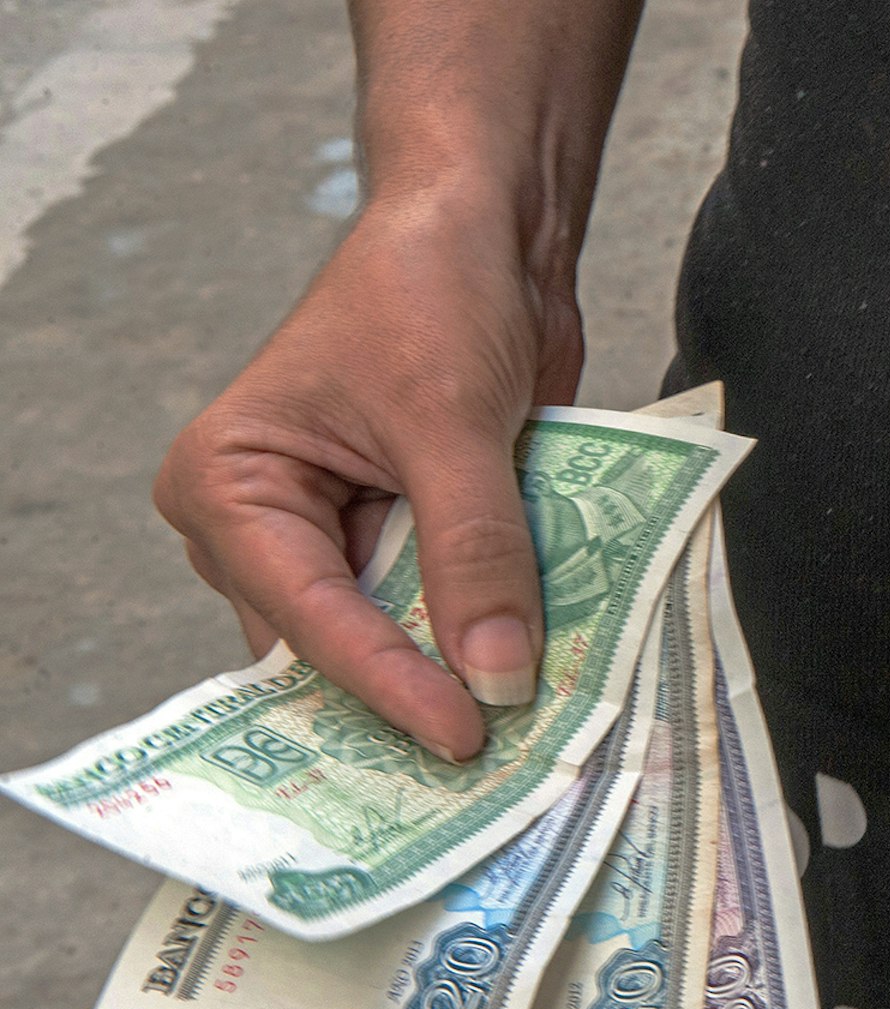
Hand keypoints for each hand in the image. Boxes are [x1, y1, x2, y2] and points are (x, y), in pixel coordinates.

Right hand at [154, 189, 582, 759]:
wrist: (485, 230)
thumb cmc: (430, 291)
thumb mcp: (452, 420)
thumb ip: (475, 549)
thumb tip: (498, 673)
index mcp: (230, 487)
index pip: (309, 615)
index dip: (389, 683)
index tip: (463, 736)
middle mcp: (268, 528)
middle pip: (337, 648)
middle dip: (412, 698)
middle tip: (485, 773)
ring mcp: (340, 540)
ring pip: (394, 640)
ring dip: (456, 676)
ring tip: (520, 744)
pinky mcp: (409, 540)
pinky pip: (441, 610)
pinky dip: (486, 638)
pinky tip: (536, 685)